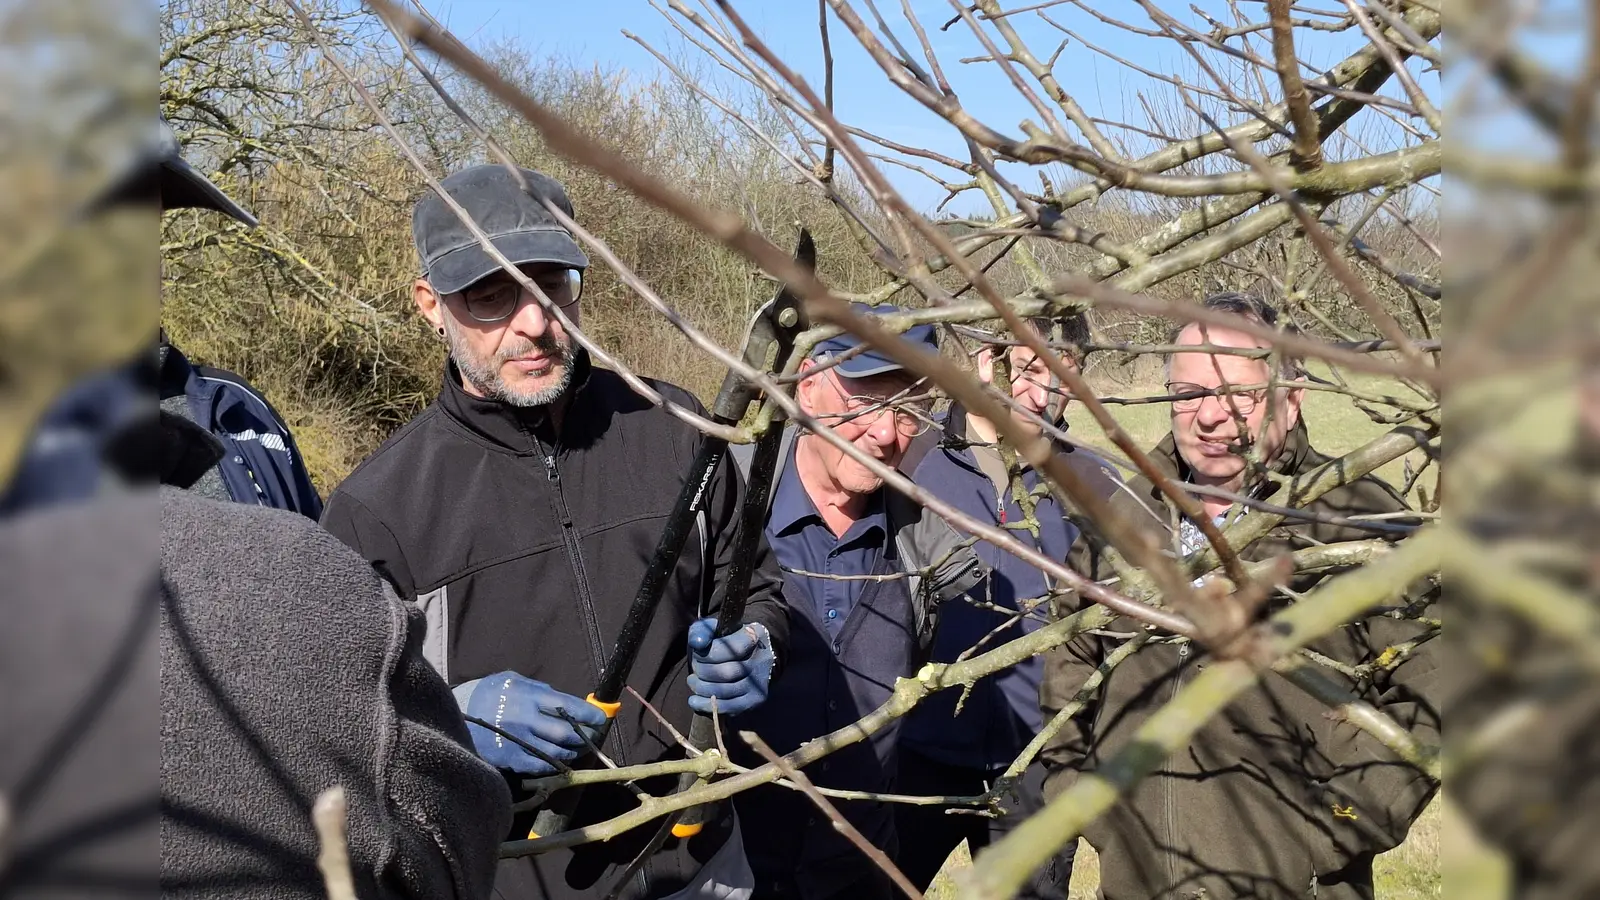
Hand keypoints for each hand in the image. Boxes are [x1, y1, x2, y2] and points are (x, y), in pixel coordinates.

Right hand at [459, 672, 607, 774]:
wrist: (454, 714)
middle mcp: (526, 719)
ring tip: (579, 748)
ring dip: (573, 751)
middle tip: (593, 735)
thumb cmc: (486, 693)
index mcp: (528, 696)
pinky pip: (540, 765)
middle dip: (585, 735)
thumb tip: (564, 701)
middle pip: (566, 732)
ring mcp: (518, 742)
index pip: (568, 706)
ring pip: (557, 751)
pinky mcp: (510, 759)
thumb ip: (538, 689)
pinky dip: (554, 763)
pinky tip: (559, 759)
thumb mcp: (512, 680)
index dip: (588, 714)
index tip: (600, 718)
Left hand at [686, 618, 774, 715]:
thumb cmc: (726, 640)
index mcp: (753, 638)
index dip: (708, 654)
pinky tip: (694, 700)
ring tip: (693, 681)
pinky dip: (707, 705)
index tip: (697, 651)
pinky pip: (729, 708)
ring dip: (702, 688)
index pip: (731, 650)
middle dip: (703, 672)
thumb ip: (702, 630)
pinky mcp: (755, 700)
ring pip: (726, 691)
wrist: (749, 655)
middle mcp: (761, 661)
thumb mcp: (714, 628)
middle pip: (727, 673)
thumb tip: (698, 643)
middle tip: (695, 669)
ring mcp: (759, 683)